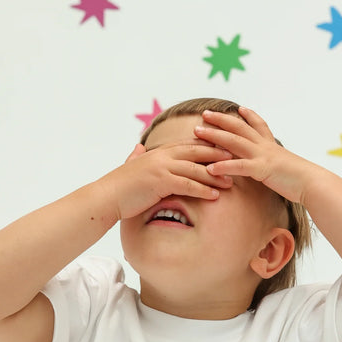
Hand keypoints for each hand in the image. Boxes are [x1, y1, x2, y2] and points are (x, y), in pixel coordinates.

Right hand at [100, 141, 234, 221]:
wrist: (106, 197)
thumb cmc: (119, 186)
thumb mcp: (130, 166)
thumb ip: (136, 156)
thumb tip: (138, 148)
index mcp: (157, 152)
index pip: (188, 145)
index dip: (207, 145)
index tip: (224, 148)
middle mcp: (161, 156)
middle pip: (196, 152)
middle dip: (217, 155)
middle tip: (236, 160)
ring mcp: (161, 168)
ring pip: (195, 169)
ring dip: (214, 175)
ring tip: (231, 182)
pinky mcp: (160, 182)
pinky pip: (187, 185)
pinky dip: (202, 190)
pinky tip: (215, 195)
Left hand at [193, 106, 316, 204]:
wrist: (314, 184)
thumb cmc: (302, 180)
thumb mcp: (287, 168)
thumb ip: (277, 165)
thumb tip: (275, 168)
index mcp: (272, 146)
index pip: (260, 125)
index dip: (249, 116)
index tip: (239, 108)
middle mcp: (266, 146)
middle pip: (239, 127)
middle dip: (221, 120)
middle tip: (205, 114)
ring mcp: (263, 156)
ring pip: (234, 141)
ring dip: (214, 135)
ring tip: (197, 132)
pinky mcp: (262, 169)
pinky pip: (239, 166)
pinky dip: (223, 166)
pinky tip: (209, 168)